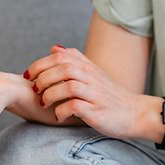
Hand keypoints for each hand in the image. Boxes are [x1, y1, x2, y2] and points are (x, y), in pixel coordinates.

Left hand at [26, 45, 144, 138]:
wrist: (134, 112)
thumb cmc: (109, 95)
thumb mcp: (93, 73)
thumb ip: (75, 60)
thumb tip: (54, 48)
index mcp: (88, 66)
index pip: (60, 56)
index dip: (40, 64)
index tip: (29, 76)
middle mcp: (91, 76)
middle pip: (62, 68)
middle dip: (43, 78)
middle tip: (35, 90)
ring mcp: (95, 93)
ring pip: (68, 85)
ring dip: (50, 95)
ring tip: (44, 104)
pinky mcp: (96, 110)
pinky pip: (75, 106)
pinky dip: (62, 111)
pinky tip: (58, 116)